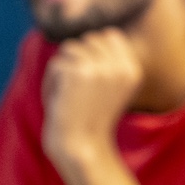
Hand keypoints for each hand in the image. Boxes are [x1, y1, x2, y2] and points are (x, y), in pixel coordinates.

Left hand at [41, 27, 142, 168]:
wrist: (83, 149)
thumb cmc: (90, 121)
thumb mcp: (109, 89)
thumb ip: (105, 61)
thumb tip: (89, 37)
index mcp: (133, 70)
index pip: (109, 35)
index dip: (92, 53)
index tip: (89, 82)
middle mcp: (121, 66)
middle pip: (87, 40)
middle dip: (75, 62)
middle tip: (78, 93)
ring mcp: (102, 67)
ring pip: (69, 49)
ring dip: (62, 73)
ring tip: (69, 98)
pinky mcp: (80, 71)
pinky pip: (56, 65)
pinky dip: (51, 84)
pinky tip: (62, 103)